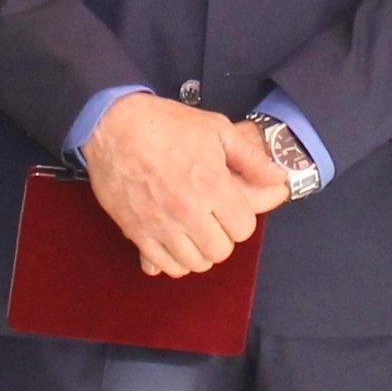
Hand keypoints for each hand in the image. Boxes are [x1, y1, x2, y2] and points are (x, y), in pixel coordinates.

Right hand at [83, 94, 281, 277]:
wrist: (113, 126)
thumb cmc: (165, 124)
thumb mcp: (216, 129)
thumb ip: (250, 158)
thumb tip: (278, 178)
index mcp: (212, 185)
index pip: (243, 229)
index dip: (240, 218)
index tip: (230, 207)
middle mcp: (188, 211)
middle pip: (220, 251)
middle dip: (222, 236)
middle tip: (213, 219)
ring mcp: (161, 225)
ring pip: (195, 264)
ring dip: (199, 250)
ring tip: (194, 230)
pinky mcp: (137, 233)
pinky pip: (165, 266)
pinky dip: (174, 260)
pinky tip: (175, 240)